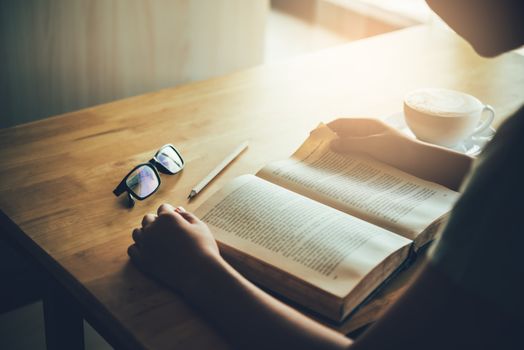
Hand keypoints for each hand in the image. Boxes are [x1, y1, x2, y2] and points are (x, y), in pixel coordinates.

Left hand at [128, 204, 222, 294]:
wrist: (200, 273)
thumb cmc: (203, 248)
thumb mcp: (200, 226)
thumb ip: (187, 216)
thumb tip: (178, 210)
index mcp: (167, 217)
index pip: (163, 208)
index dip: (170, 213)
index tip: (175, 219)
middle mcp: (153, 228)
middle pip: (148, 219)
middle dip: (157, 221)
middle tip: (168, 231)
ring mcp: (146, 245)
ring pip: (137, 233)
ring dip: (145, 233)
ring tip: (157, 240)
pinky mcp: (143, 260)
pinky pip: (132, 249)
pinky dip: (138, 248)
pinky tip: (148, 250)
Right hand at [327, 118, 472, 189]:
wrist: (426, 166)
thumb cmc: (402, 152)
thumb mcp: (374, 146)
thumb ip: (352, 144)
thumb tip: (331, 143)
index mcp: (369, 125)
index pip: (341, 123)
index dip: (326, 129)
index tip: (312, 137)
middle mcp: (370, 134)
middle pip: (344, 136)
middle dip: (329, 143)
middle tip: (314, 154)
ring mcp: (374, 146)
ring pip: (350, 149)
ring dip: (338, 155)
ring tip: (325, 165)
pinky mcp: (378, 159)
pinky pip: (358, 159)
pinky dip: (348, 163)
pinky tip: (342, 172)